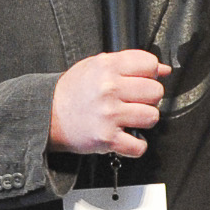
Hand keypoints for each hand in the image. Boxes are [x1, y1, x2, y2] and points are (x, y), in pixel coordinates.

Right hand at [52, 49, 166, 157]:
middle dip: (149, 98)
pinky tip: (127, 136)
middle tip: (135, 101)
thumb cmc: (72, 92)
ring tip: (129, 118)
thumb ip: (129, 63)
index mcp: (107, 67)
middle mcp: (109, 89)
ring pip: (151, 117)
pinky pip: (139, 146)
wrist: (46, 115)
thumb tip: (163, 69)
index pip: (150, 64)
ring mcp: (109, 115)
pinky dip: (136, 145)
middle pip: (155, 91)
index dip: (150, 73)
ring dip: (144, 120)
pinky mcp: (107, 138)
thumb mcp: (96, 66)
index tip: (143, 79)